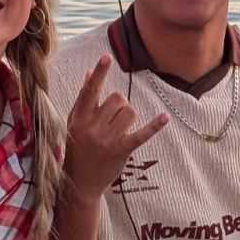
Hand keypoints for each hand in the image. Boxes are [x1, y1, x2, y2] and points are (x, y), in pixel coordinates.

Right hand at [63, 55, 167, 200]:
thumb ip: (83, 98)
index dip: (100, 73)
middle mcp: (92, 127)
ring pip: (129, 112)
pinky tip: (165, 117)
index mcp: (79, 118)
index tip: (107, 57)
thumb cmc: (77, 148)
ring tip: (118, 129)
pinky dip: (154, 125)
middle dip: (119, 105)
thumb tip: (90, 73)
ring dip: (128, 117)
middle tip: (112, 119)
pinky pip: (141, 133)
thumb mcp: (74, 123)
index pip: (90, 90)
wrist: (79, 182)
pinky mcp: (121, 150)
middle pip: (117, 99)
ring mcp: (107, 140)